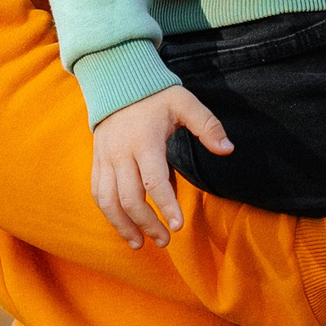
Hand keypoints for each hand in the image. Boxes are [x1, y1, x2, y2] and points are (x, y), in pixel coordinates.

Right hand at [91, 84, 231, 249]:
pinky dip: (109, 215)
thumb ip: (207, 126)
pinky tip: (123, 227)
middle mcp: (120, 153)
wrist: (116, 81)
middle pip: (129, 198)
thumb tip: (228, 150)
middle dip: (147, 224)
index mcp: (144, 141)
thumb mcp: (185, 103)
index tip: (178, 226)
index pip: (153, 182)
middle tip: (165, 240)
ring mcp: (105, 159)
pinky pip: (98, 194)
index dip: (166, 206)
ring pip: (108, 201)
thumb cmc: (155, 96)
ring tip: (140, 244)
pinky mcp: (97, 162)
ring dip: (123, 226)